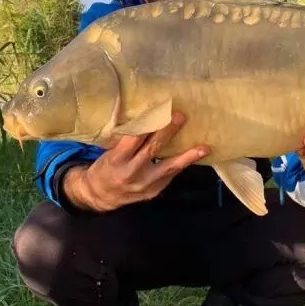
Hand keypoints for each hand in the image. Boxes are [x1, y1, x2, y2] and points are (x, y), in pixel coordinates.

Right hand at [64, 112, 209, 211]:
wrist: (101, 195)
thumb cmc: (106, 167)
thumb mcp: (110, 151)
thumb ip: (127, 140)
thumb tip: (149, 119)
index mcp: (117, 159)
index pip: (134, 138)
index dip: (148, 124)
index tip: (159, 110)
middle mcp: (131, 172)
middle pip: (152, 149)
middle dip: (168, 132)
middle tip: (180, 117)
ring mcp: (144, 184)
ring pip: (169, 168)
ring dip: (188, 156)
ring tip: (204, 148)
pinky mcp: (154, 191)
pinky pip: (170, 176)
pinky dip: (182, 165)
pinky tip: (194, 156)